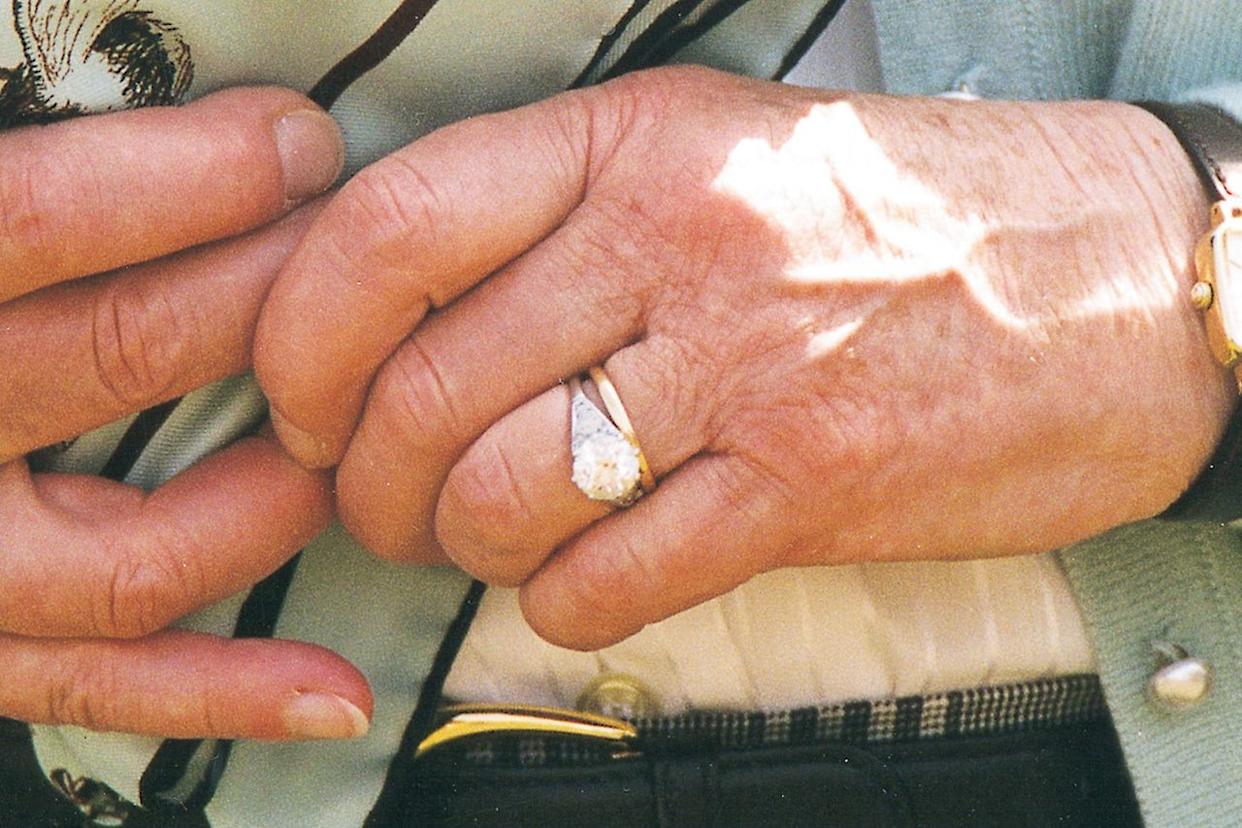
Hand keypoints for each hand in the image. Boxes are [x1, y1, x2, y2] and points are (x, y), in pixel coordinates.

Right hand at [1, 89, 371, 738]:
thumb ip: (32, 194)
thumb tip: (239, 133)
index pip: (37, 221)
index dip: (192, 177)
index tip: (297, 145)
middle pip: (121, 355)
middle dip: (268, 298)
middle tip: (354, 264)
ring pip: (132, 553)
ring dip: (271, 494)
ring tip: (346, 439)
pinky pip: (103, 687)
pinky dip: (226, 691)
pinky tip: (336, 689)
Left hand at [256, 66, 1232, 649]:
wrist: (1114, 277)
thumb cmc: (916, 213)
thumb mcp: (724, 146)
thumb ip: (563, 212)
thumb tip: (413, 311)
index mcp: (637, 144)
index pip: (393, 228)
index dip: (304, 331)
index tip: (302, 388)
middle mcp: (677, 248)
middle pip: (428, 388)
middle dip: (365, 477)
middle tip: (375, 497)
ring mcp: (742, 371)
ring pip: (505, 494)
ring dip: (459, 545)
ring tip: (477, 540)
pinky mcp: (804, 487)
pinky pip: (612, 577)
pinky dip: (558, 603)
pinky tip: (572, 581)